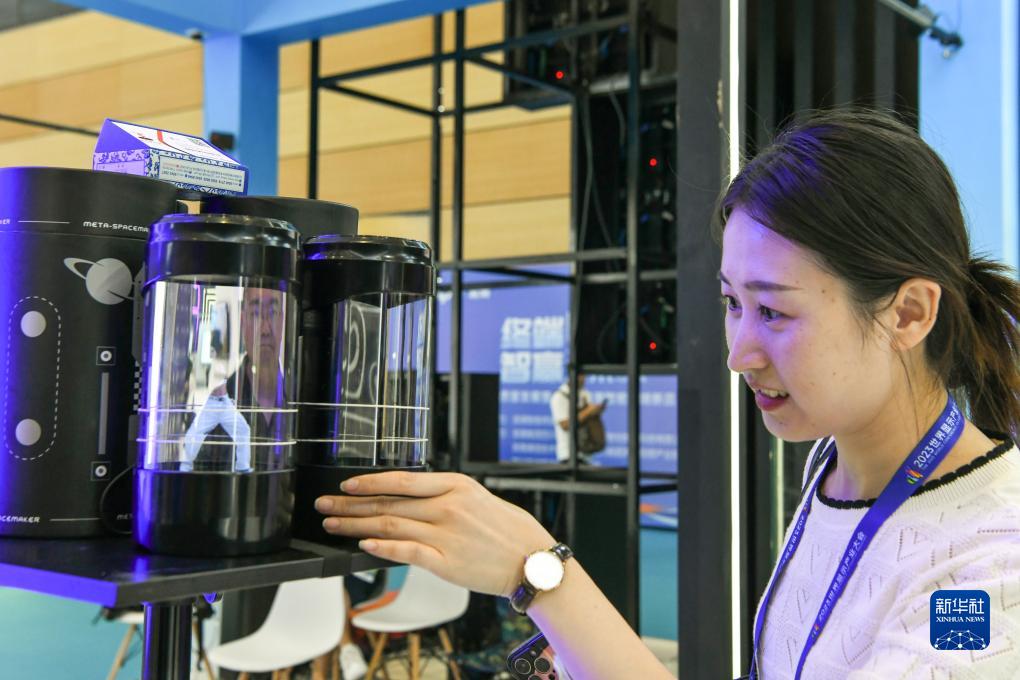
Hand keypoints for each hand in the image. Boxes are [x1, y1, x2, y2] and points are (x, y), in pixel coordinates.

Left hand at [315, 472, 555, 596]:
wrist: (533, 559)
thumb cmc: (509, 529)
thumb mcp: (478, 497)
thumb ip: (445, 495)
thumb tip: (411, 497)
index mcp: (456, 485)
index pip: (402, 480)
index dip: (369, 483)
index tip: (346, 486)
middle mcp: (448, 507)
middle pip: (388, 503)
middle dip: (351, 505)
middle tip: (325, 506)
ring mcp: (446, 534)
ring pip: (390, 526)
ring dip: (357, 527)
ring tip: (334, 527)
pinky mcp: (446, 562)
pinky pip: (407, 552)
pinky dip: (382, 550)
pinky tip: (363, 548)